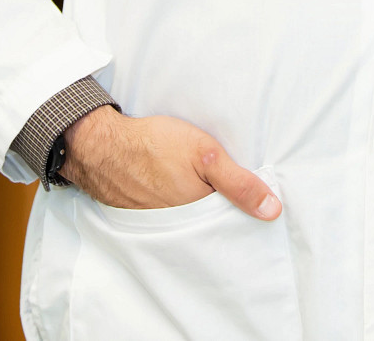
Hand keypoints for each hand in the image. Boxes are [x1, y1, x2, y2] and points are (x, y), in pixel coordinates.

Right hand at [59, 106, 281, 220]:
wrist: (100, 145)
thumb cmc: (154, 145)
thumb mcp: (206, 154)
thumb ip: (239, 183)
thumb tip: (272, 210)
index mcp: (197, 215)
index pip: (229, 223)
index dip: (243, 212)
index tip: (255, 205)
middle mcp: (177, 228)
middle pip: (208, 226)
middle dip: (220, 215)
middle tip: (230, 198)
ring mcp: (155, 224)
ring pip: (187, 223)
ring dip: (196, 211)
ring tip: (202, 192)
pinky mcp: (138, 216)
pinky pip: (164, 219)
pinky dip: (173, 208)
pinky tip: (174, 190)